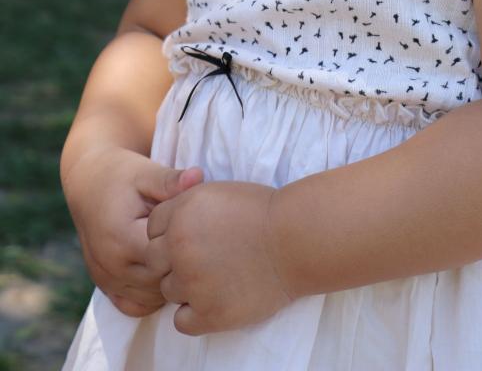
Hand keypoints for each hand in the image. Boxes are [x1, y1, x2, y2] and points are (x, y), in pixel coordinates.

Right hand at [63, 147, 202, 316]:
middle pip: (161, 282)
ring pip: (151, 297)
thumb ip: (171, 180)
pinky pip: (135, 306)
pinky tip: (164, 270)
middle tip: (195, 240)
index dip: (187, 246)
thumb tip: (198, 176)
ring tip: (180, 251)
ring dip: (170, 281)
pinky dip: (153, 294)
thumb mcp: (147, 173)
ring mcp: (106, 279)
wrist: (88, 183)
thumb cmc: (122, 175)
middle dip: (182, 265)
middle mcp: (111, 265)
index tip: (197, 227)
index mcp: (122, 238)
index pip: (167, 259)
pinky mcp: (105, 286)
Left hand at [146, 181, 292, 334]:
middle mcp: (179, 246)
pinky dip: (195, 314)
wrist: (297, 239)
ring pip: (168, 291)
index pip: (152, 227)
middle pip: (153, 260)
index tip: (192, 235)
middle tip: (202, 259)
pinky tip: (216, 299)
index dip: (170, 231)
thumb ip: (188, 205)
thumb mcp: (219, 192)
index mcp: (182, 212)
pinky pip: (181, 321)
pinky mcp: (208, 313)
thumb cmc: (265, 212)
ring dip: (186, 287)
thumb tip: (168, 221)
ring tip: (217, 277)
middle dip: (171, 259)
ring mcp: (192, 282)